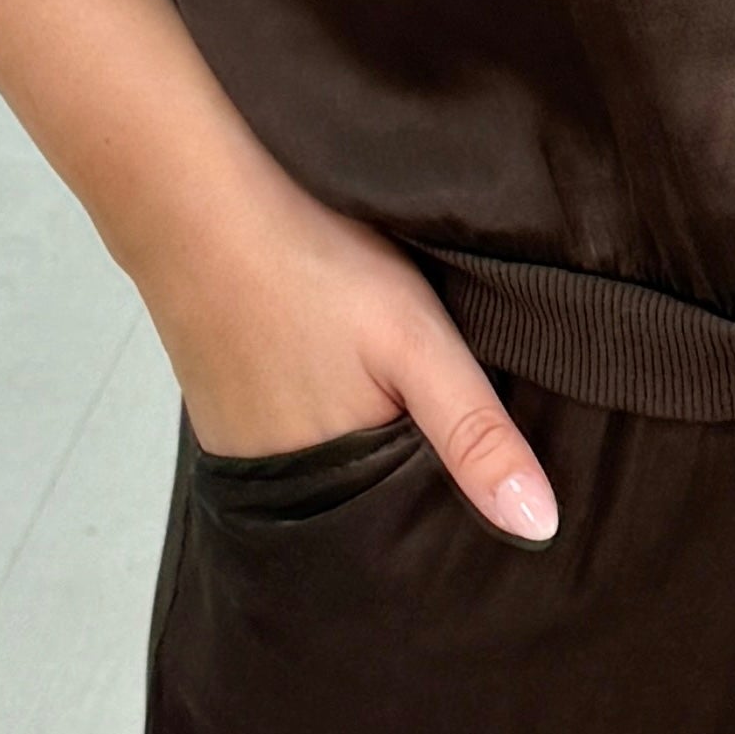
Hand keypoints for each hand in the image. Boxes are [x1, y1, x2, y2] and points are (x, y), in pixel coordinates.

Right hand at [144, 165, 559, 539]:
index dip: (458, 501)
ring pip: (335, 473)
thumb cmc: (310, 265)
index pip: (415, 528)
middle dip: (414, 480)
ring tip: (386, 394)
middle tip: (435, 413)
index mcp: (338, 489)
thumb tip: (541, 528)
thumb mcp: (418, 345)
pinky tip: (333, 377)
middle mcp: (285, 491)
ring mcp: (246, 456)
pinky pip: (293, 445)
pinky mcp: (223, 422)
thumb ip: (477, 436)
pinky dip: (323, 422)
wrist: (193, 205)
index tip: (490, 467)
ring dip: (367, 449)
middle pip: (373, 504)